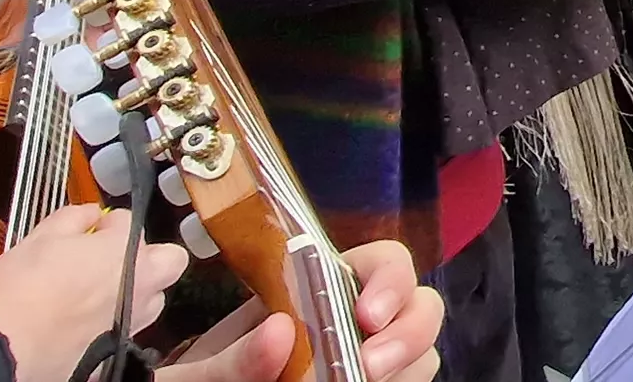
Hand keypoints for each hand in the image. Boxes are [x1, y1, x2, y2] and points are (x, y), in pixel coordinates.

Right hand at [0, 204, 185, 381]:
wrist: (5, 346)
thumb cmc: (20, 290)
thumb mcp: (41, 237)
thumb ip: (73, 218)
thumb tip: (89, 213)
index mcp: (125, 251)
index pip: (129, 222)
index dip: (108, 223)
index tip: (93, 229)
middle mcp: (139, 286)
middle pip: (169, 261)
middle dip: (148, 255)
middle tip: (114, 257)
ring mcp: (133, 322)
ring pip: (154, 300)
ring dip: (137, 291)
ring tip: (101, 292)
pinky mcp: (116, 351)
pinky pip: (128, 331)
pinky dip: (114, 324)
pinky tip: (87, 323)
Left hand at [160, 240, 444, 381]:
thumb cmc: (213, 375)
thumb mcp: (207, 366)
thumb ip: (235, 355)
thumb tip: (280, 332)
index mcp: (324, 288)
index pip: (383, 262)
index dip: (389, 279)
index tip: (366, 315)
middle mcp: (360, 317)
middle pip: (420, 303)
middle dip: (409, 329)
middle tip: (370, 365)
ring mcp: (375, 353)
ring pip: (425, 348)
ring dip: (408, 362)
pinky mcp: (383, 380)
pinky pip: (414, 379)